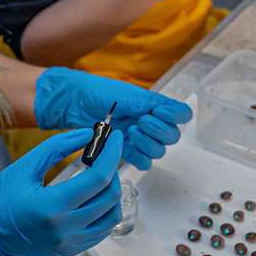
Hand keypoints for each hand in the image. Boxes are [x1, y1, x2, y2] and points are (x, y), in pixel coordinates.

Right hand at [0, 128, 123, 255]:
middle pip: (109, 196)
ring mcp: (69, 244)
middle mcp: (65, 229)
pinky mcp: (70, 250)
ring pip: (111, 215)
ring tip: (101, 175)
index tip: (116, 137)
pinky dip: (105, 210)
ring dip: (113, 191)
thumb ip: (58, 146)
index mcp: (52, 206)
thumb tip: (88, 134)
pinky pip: (101, 230)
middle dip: (114, 169)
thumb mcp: (25, 165)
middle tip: (106, 153)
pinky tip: (95, 196)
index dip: (112, 154)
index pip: (98, 178)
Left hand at [34, 67, 191, 170]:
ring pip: (158, 151)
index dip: (175, 116)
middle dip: (159, 130)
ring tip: (130, 131)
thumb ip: (149, 105)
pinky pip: (143, 163)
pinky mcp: (125, 151)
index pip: (181, 115)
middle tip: (140, 121)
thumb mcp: (127, 94)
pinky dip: (138, 158)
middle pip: (172, 136)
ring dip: (147, 143)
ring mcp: (139, 138)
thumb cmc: (99, 92)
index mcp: (155, 105)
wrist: (74, 102)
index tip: (158, 111)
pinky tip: (127, 146)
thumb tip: (171, 112)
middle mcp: (151, 123)